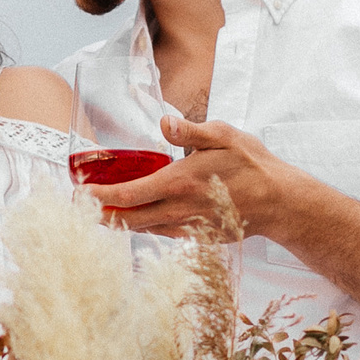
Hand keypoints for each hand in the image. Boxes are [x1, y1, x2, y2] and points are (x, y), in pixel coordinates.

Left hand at [84, 115, 309, 238]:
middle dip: (100, 214)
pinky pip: (163, 233)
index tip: (80, 193)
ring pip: (143, 228)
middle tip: (79, 208)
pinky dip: (145, 226)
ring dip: (120, 221)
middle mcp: (179, 209)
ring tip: (100, 211)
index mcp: (179, 183)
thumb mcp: (224, 136)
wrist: (280, 202)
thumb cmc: (252, 165)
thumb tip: (164, 123)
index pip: (129, 194)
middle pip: (128, 219)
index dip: (100, 196)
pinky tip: (137, 217)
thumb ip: (191, 131)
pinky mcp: (198, 236)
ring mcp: (188, 227)